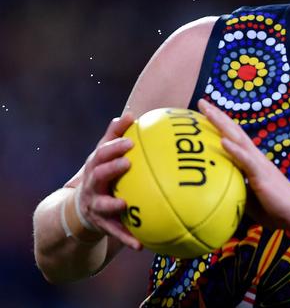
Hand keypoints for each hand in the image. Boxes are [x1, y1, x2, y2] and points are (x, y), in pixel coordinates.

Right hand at [72, 114, 141, 249]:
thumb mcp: (103, 157)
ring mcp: (95, 205)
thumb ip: (115, 136)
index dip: (114, 147)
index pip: (102, 153)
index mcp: (95, 167)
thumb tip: (129, 114)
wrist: (79, 210)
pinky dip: (127, 238)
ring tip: (124, 203)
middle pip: (98, 175)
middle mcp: (92, 185)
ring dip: (113, 204)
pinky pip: (115, 232)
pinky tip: (141, 245)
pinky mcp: (101, 225)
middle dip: (110, 168)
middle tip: (127, 163)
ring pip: (102, 204)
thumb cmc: (100, 175)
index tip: (130, 141)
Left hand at [198, 99, 289, 234]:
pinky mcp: (262, 175)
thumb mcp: (249, 198)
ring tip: (209, 112)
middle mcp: (256, 157)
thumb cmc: (274, 210)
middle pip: (234, 132)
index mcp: (252, 161)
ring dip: (223, 124)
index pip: (234, 138)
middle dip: (218, 116)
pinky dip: (234, 149)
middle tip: (202, 102)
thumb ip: (235, 189)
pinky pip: (246, 160)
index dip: (220, 125)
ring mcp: (260, 164)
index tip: (205, 113)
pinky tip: (223, 141)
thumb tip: (214, 194)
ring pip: (239, 139)